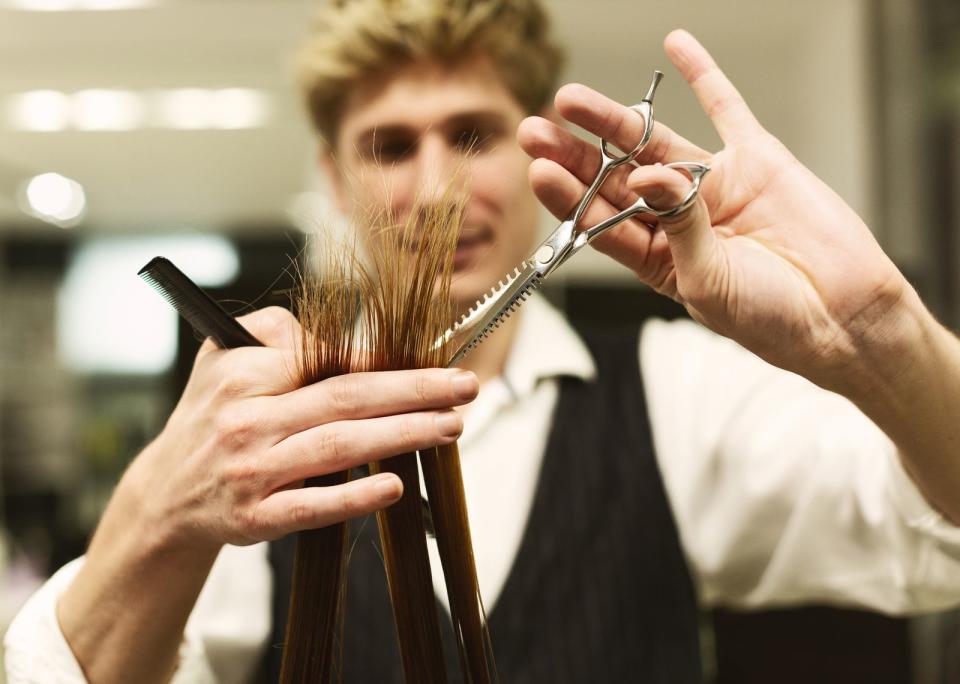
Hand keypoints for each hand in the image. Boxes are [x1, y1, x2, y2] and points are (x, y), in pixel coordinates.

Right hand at [127, 306, 478, 550]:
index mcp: (242, 374)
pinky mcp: (255, 518)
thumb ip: (277, 332)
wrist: (166, 494)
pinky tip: (395, 486)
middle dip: (414, 390)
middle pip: (344, 398)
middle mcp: (247, 420)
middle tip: (465, 387)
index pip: (325, 362)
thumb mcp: (224, 355)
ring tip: (451, 426)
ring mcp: (252, 471)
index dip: (385, 362)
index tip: (436, 361)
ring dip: (401, 435)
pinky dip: (354, 498)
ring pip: (337, 447)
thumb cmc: (213, 415)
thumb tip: (343, 341)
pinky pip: (311, 506)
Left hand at [518, 30, 922, 394]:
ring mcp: (714, 185)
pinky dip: (702, 76)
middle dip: (575, 153)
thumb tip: (647, 174)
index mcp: (656, 258)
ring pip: (654, 143)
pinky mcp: (756, 160)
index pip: (601, 220)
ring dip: (614, 120)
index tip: (538, 170)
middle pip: (615, 177)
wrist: (844, 314)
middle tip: (534, 128)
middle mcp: (676, 218)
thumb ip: (678, 229)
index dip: (569, 195)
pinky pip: (725, 108)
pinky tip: (675, 44)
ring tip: (571, 99)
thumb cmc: (770, 318)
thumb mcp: (710, 283)